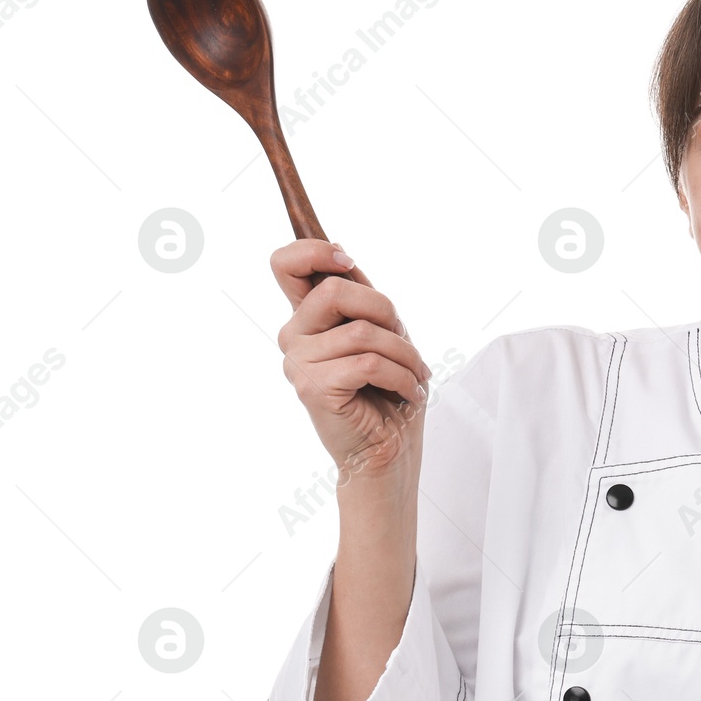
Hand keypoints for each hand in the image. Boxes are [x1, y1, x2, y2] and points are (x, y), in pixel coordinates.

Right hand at [272, 239, 431, 480]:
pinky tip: (410, 393)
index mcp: (309, 318)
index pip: (284, 265)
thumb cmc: (389, 392)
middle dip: (386, 310)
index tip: (348, 261)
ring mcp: (299, 362)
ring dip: (405, 353)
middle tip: (404, 338)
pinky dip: (403, 377)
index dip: (314, 251)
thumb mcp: (383, 334)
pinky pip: (369, 363)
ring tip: (415, 374)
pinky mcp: (313, 388)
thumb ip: (362, 298)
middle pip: (335, 290)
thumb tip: (341, 252)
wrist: (389, 450)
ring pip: (363, 331)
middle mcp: (294, 336)